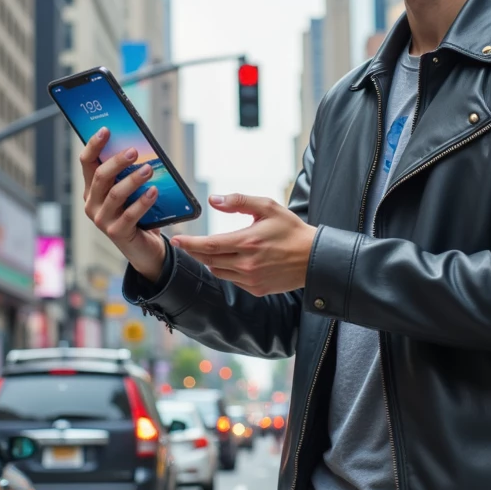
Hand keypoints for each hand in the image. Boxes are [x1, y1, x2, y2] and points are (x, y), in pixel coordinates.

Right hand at [79, 128, 166, 282]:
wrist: (145, 247)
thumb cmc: (138, 214)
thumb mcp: (130, 191)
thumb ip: (128, 173)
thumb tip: (139, 146)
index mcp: (92, 189)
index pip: (87, 162)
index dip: (94, 145)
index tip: (107, 129)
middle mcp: (91, 204)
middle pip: (100, 176)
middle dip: (117, 161)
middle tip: (134, 151)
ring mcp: (102, 220)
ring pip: (115, 194)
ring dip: (133, 179)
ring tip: (149, 168)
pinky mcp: (116, 233)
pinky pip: (130, 214)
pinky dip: (143, 201)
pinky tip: (154, 191)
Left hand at [171, 194, 316, 295]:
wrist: (314, 259)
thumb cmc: (292, 231)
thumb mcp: (268, 207)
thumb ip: (239, 202)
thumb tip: (214, 200)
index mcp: (247, 242)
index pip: (209, 245)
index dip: (189, 243)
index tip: (175, 239)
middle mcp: (246, 264)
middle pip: (209, 259)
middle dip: (195, 251)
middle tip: (184, 243)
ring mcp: (251, 279)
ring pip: (218, 271)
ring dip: (210, 261)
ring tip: (208, 250)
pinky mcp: (256, 289)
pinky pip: (232, 280)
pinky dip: (226, 270)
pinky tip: (231, 261)